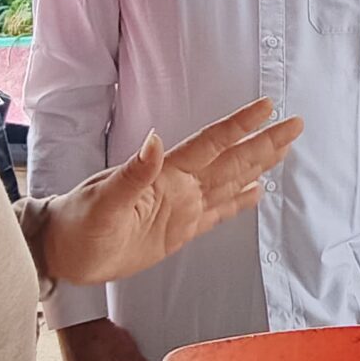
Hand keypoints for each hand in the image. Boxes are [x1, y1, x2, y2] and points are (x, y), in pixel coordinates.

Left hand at [39, 99, 301, 287]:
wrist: (63, 253)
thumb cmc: (78, 225)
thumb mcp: (103, 202)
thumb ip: (133, 174)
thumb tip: (155, 140)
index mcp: (166, 174)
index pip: (211, 144)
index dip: (239, 126)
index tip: (268, 107)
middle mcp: (180, 186)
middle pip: (231, 160)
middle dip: (263, 142)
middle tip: (296, 124)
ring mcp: (182, 207)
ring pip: (230, 182)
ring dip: (257, 165)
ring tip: (284, 149)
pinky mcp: (179, 231)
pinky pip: (217, 212)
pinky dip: (239, 202)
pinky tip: (256, 192)